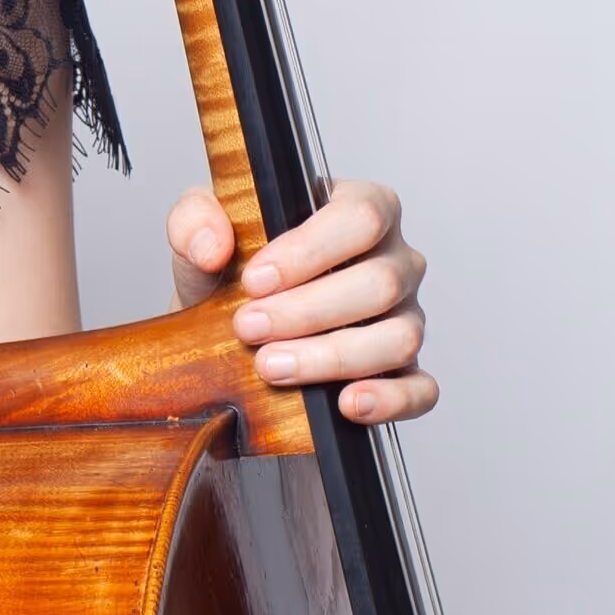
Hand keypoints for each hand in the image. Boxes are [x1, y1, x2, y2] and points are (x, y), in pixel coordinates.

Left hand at [165, 179, 435, 425]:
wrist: (223, 328)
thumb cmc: (229, 270)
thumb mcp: (200, 232)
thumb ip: (195, 219)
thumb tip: (212, 246)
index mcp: (358, 210)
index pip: (361, 216)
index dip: (309, 251)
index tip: (254, 280)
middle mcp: (394, 261)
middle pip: (379, 283)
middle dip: (306, 311)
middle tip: (247, 327)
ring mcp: (405, 317)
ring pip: (399, 338)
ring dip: (331, 357)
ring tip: (271, 366)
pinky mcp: (403, 371)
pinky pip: (419, 389)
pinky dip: (389, 399)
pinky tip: (346, 404)